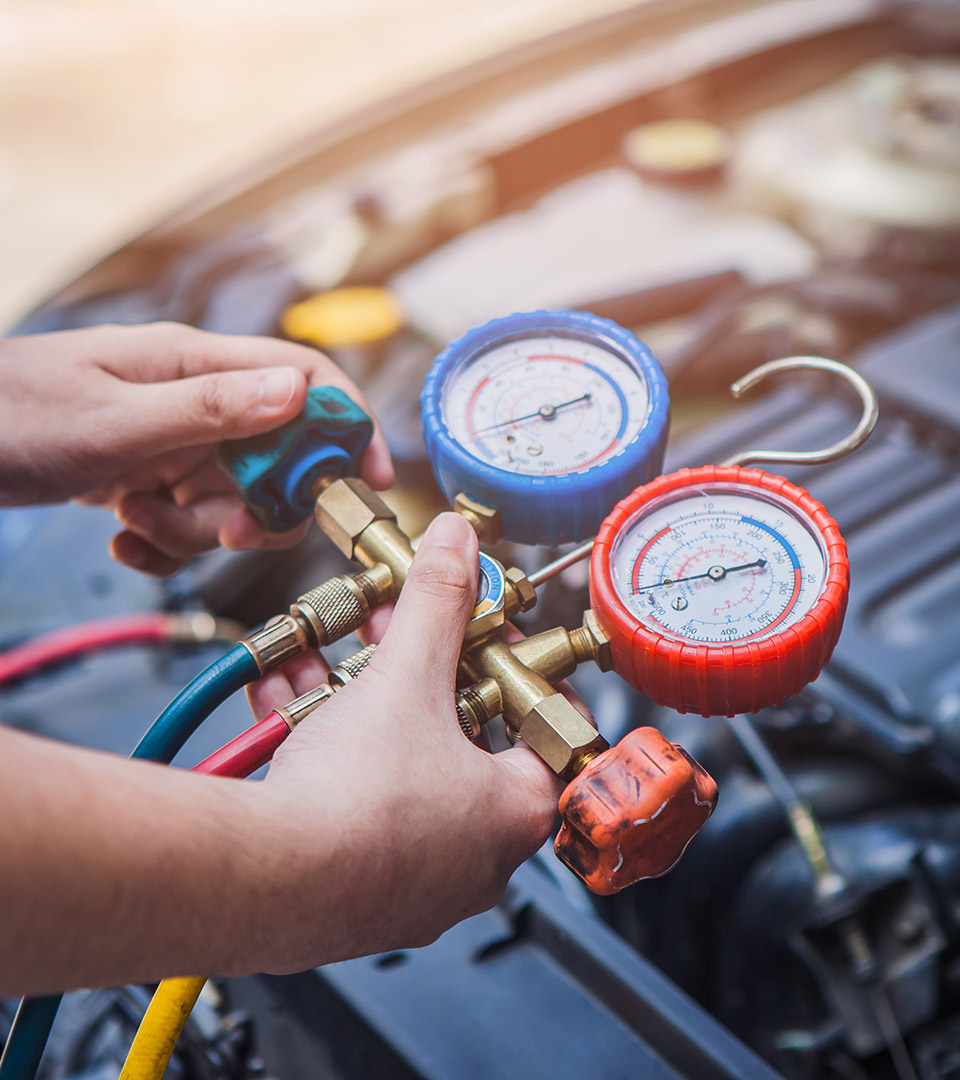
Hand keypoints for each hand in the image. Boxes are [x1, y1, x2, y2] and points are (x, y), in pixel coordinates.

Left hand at [0, 322, 392, 574]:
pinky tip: (123, 536)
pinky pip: (188, 522)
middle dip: (253, 510)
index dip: (347, 424)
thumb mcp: (114, 418)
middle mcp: (195, 404)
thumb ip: (210, 408)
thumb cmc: (10, 413)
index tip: (367, 479)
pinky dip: (164, 544)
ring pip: (230, 502)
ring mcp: (173, 443)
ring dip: (191, 532)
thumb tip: (298, 392)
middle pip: (276, 461)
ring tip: (134, 520)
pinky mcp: (150, 478)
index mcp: (196, 366)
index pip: (303, 379)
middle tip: (217, 530)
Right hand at [241, 513, 567, 969]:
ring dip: (358, 703)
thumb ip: (436, 602)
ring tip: (326, 659)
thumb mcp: (405, 677)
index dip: (514, 670)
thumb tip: (457, 545)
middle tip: (396, 636)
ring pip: (396, 767)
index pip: (544, 727)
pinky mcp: (356, 890)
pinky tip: (285, 699)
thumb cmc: (354, 804)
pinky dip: (324, 747)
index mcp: (514, 810)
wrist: (264, 881)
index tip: (485, 639)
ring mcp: (415, 879)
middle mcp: (475, 855)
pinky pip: (350, 801)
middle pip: (457, 739)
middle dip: (417, 675)